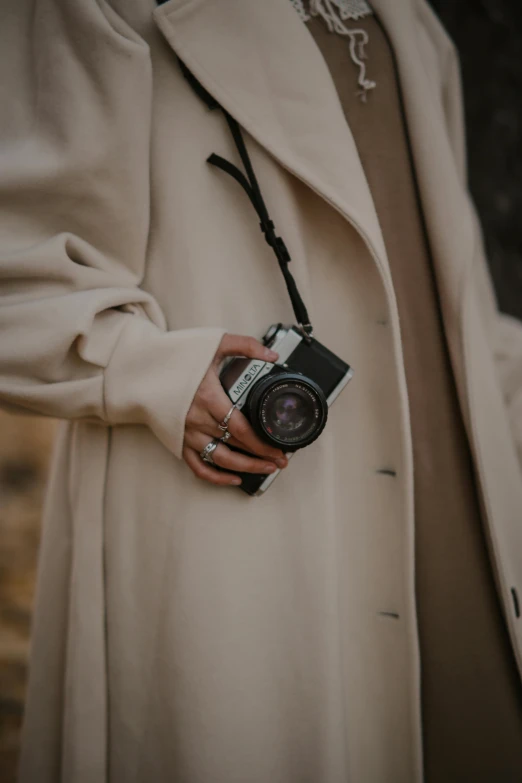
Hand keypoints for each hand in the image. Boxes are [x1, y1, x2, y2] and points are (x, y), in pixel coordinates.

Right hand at [183, 333, 288, 486]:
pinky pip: (197, 466)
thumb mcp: (212, 343)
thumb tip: (272, 355)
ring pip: (219, 459)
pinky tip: (233, 478)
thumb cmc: (176, 356)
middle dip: (260, 457)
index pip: (240, 428)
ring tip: (264, 469)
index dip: (262, 443)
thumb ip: (244, 345)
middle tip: (280, 461)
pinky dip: (215, 476)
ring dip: (244, 468)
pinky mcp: (178, 440)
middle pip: (234, 446)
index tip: (278, 449)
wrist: (142, 368)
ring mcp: (187, 432)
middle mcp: (197, 419)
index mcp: (208, 397)